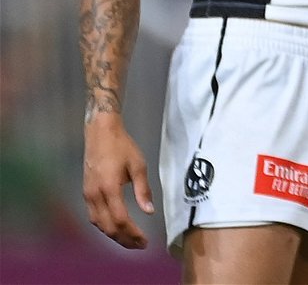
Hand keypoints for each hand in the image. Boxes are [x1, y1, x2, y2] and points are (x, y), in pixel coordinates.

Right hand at [83, 115, 153, 248]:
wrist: (100, 133)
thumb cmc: (122, 146)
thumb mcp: (138, 165)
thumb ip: (143, 190)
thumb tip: (149, 211)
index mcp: (109, 188)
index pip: (120, 219)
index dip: (132, 233)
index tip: (145, 240)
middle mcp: (95, 195)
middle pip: (108, 226)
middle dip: (124, 239)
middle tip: (140, 245)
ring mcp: (88, 195)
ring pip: (99, 224)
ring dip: (114, 235)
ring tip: (130, 241)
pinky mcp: (86, 192)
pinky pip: (94, 216)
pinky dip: (105, 226)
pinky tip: (116, 228)